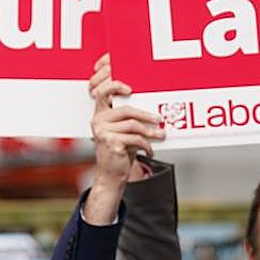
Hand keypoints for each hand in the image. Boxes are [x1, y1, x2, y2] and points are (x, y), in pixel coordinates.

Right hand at [83, 53, 164, 224]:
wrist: (111, 176)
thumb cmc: (120, 152)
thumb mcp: (125, 132)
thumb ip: (131, 118)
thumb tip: (154, 109)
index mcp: (101, 113)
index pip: (104, 91)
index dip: (114, 84)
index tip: (129, 88)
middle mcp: (98, 120)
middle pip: (126, 109)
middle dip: (146, 114)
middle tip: (160, 119)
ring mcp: (102, 131)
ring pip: (133, 124)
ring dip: (151, 132)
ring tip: (161, 136)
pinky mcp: (109, 142)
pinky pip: (135, 138)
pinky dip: (146, 145)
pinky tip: (150, 151)